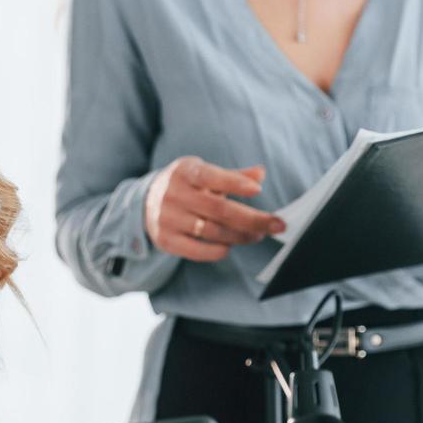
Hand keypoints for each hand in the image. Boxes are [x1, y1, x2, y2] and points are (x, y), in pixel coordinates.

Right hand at [144, 156, 283, 261]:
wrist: (145, 203)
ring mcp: (168, 219)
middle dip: (252, 219)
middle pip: (219, 209)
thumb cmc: (185, 185)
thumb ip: (232, 176)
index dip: (235, 183)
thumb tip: (260, 173)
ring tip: (257, 235)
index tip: (258, 190)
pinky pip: (199, 250)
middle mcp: (174, 194)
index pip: (211, 177)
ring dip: (241, 236)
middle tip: (276, 224)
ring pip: (213, 231)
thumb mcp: (204, 173)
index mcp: (185, 172)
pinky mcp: (166, 240)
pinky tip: (231, 245)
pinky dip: (220, 249)